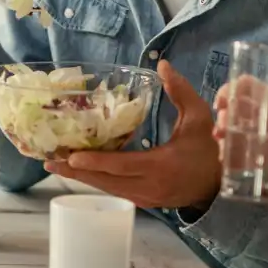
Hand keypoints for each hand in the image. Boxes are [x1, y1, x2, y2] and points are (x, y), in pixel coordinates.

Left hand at [44, 61, 219, 209]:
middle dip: (76, 171)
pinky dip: (96, 181)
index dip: (96, 161)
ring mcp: (144, 198)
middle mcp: (148, 187)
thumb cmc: (209, 150)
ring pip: (107, 188)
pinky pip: (114, 191)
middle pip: (106, 182)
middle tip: (49, 160)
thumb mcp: (199, 118)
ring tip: (55, 164)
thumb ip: (181, 92)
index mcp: (161, 167)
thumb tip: (163, 65)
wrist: (219, 186)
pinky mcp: (143, 202)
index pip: (122, 166)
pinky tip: (79, 170)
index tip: (72, 155)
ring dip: (82, 177)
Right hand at [212, 76, 267, 232]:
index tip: (223, 103)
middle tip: (221, 130)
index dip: (234, 89)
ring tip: (220, 144)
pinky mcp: (257, 158)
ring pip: (234, 128)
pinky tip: (224, 161)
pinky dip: (227, 152)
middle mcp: (267, 120)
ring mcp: (261, 140)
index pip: (253, 88)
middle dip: (224, 113)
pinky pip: (236, 151)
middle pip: (238, 106)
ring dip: (222, 132)